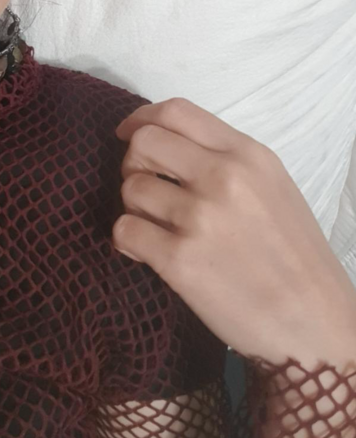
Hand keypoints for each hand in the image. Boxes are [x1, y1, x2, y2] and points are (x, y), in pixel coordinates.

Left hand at [113, 98, 355, 369]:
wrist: (313, 326)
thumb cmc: (294, 258)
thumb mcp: (272, 187)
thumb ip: (226, 160)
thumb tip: (167, 146)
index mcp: (248, 154)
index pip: (176, 111)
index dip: (141, 118)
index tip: (128, 134)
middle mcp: (223, 177)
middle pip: (144, 142)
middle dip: (132, 162)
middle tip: (145, 188)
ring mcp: (200, 217)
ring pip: (130, 188)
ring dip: (134, 208)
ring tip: (157, 229)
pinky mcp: (179, 259)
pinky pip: (124, 231)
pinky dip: (127, 242)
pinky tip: (147, 254)